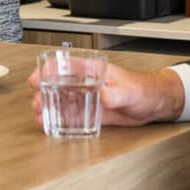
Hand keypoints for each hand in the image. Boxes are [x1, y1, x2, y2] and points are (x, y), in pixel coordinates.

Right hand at [28, 65, 185, 128]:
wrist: (154, 103)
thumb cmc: (143, 89)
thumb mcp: (130, 91)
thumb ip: (116, 94)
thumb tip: (104, 96)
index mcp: (94, 70)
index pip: (67, 65)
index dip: (49, 69)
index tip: (37, 78)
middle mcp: (88, 83)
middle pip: (60, 84)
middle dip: (44, 91)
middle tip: (36, 102)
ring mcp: (89, 97)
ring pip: (64, 100)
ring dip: (50, 106)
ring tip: (40, 115)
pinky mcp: (94, 112)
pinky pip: (74, 115)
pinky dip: (63, 119)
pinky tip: (53, 124)